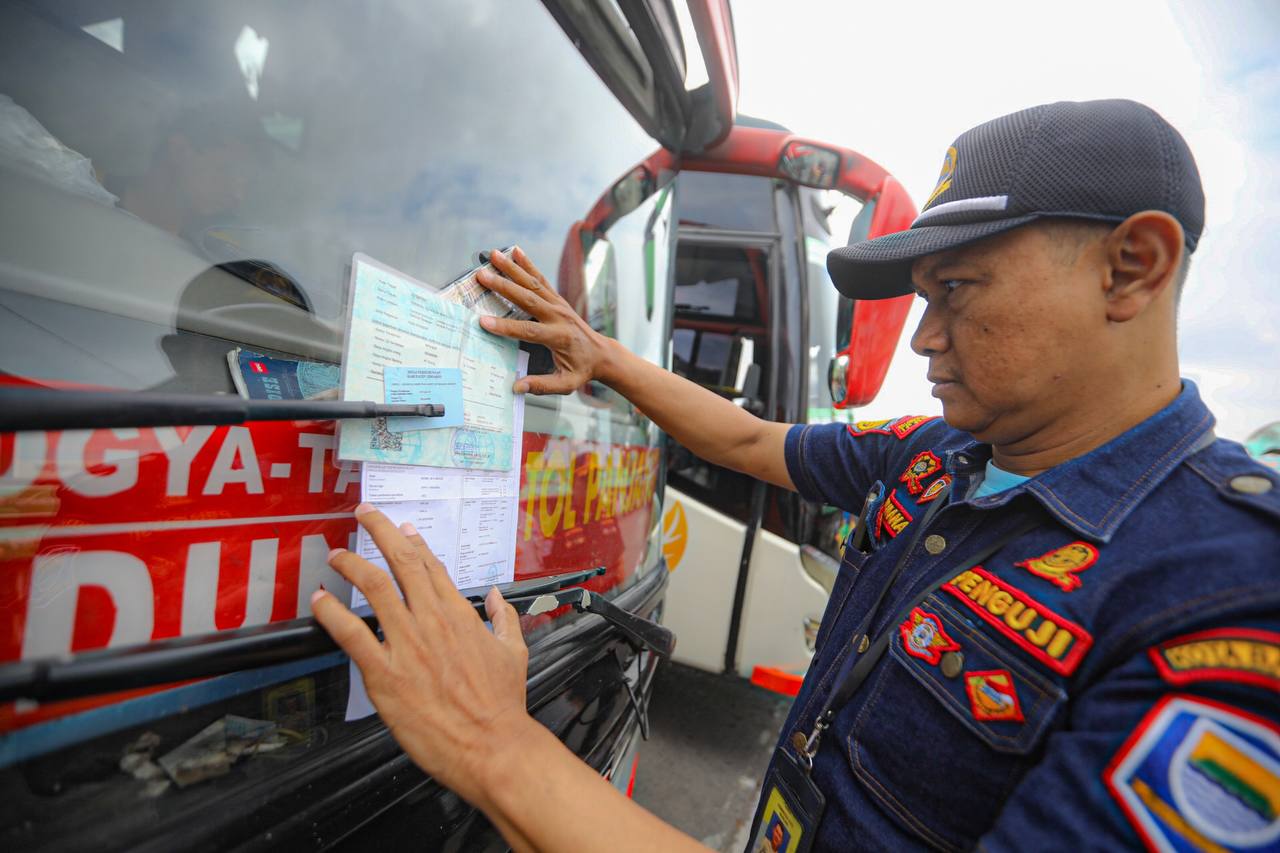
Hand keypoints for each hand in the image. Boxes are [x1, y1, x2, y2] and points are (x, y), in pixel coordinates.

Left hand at [310, 504, 533, 811]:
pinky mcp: (385, 674)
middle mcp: (431, 621)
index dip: (414, 543)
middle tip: (364, 514)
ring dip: (351, 565)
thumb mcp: (514, 652)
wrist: (493, 745)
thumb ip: (504, 619)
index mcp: (460, 615)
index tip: (403, 528)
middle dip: (379, 531)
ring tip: (336, 555)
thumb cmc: (503, 704)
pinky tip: (320, 601)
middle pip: (401, 562)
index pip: (432, 567)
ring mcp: (407, 645)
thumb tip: (497, 597)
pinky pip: (352, 635)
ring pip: (373, 588)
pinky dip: (332, 614)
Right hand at [475, 247, 614, 394]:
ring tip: (493, 255)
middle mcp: (558, 316)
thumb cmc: (582, 369)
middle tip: (482, 275)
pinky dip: (528, 264)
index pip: (528, 330)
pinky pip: (540, 279)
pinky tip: (515, 251)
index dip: (505, 327)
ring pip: (533, 283)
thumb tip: (517, 387)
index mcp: (558, 337)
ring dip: (512, 268)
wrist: (601, 354)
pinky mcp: (557, 299)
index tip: (484, 322)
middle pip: (527, 299)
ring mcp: (558, 304)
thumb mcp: (566, 383)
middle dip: (503, 286)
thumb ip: (542, 385)